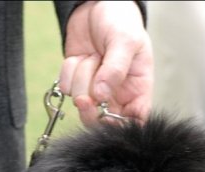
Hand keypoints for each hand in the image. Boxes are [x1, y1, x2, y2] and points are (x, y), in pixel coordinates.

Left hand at [59, 1, 152, 124]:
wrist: (96, 3)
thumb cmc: (121, 21)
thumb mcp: (125, 42)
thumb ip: (115, 70)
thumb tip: (102, 95)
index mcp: (137, 92)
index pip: (134, 123)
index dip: (120, 127)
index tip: (108, 117)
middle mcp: (117, 96)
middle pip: (102, 121)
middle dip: (91, 110)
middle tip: (85, 99)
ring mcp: (95, 90)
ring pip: (82, 102)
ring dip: (82, 77)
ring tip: (93, 56)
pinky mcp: (76, 81)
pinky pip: (66, 88)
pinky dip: (70, 70)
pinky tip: (80, 56)